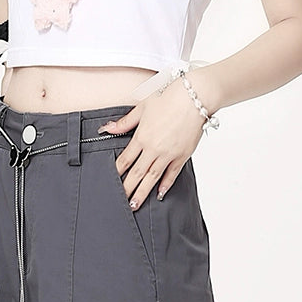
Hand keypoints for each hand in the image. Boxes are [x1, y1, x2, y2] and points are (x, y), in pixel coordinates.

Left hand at [100, 79, 206, 209]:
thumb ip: (125, 122)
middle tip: (120, 203)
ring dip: (143, 193)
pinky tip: (159, 194)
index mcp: (142, 136)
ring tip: (135, 205)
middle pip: (137, 174)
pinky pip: (172, 174)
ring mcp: (168, 154)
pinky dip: (165, 185)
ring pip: (152, 178)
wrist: (195, 97)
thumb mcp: (142, 106)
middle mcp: (154, 148)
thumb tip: (107, 128)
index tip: (111, 182)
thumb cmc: (169, 97)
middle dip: (127, 189)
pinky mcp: (182, 155)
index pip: (125, 159)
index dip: (117, 172)